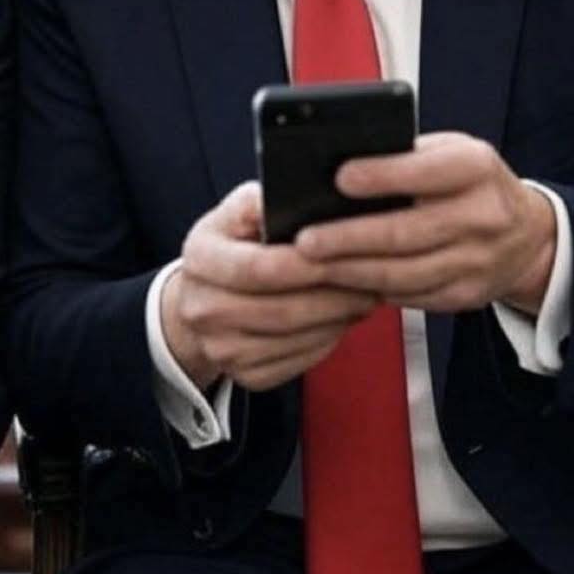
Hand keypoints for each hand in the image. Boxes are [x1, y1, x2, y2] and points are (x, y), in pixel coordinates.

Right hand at [162, 181, 378, 392]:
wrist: (201, 299)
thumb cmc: (230, 247)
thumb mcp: (237, 211)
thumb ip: (264, 201)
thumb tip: (304, 199)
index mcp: (199, 258)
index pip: (259, 268)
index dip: (309, 265)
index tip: (349, 253)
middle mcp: (201, 308)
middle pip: (281, 310)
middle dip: (335, 296)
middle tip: (374, 280)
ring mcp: (220, 348)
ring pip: (295, 339)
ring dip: (338, 320)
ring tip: (366, 297)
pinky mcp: (244, 375)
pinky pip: (298, 362)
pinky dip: (328, 341)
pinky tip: (342, 320)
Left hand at [293, 132, 556, 313]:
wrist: (527, 236)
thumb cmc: (468, 184)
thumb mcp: (448, 153)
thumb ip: (403, 157)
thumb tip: (335, 172)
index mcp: (476, 167)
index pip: (426, 171)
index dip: (381, 176)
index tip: (339, 179)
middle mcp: (484, 215)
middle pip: (406, 232)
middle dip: (349, 238)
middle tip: (305, 241)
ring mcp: (479, 260)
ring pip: (404, 272)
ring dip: (351, 272)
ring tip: (311, 266)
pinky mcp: (467, 294)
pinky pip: (411, 296)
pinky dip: (372, 290)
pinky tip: (341, 283)